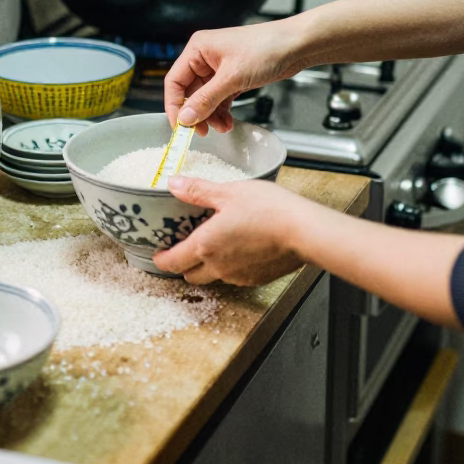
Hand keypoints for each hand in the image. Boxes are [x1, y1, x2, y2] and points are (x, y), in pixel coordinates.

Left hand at [152, 176, 317, 285]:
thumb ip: (198, 191)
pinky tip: (241, 249)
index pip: (171, 263)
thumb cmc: (268, 209)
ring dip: (208, 267)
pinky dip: (231, 267)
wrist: (304, 231)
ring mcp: (238, 276)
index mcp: (205, 246)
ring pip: (214, 277)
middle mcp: (218, 267)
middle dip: (184, 265)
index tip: (159, 252)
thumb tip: (174, 184)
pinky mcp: (257, 279)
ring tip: (216, 245)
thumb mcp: (229, 192)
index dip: (161, 259)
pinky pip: (236, 277)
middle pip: (190, 276)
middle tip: (185, 248)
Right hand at [164, 21, 303, 134]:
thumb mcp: (232, 77)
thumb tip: (186, 118)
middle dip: (197, 114)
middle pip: (190, 93)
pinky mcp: (233, 77)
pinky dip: (222, 111)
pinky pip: (220, 99)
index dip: (175, 105)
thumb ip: (206, 99)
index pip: (174, 81)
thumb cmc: (267, 47)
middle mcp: (205, 58)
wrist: (297, 45)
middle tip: (201, 132)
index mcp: (198, 49)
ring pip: (205, 99)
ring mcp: (220, 69)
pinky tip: (227, 121)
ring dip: (211, 115)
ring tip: (222, 127)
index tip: (180, 126)